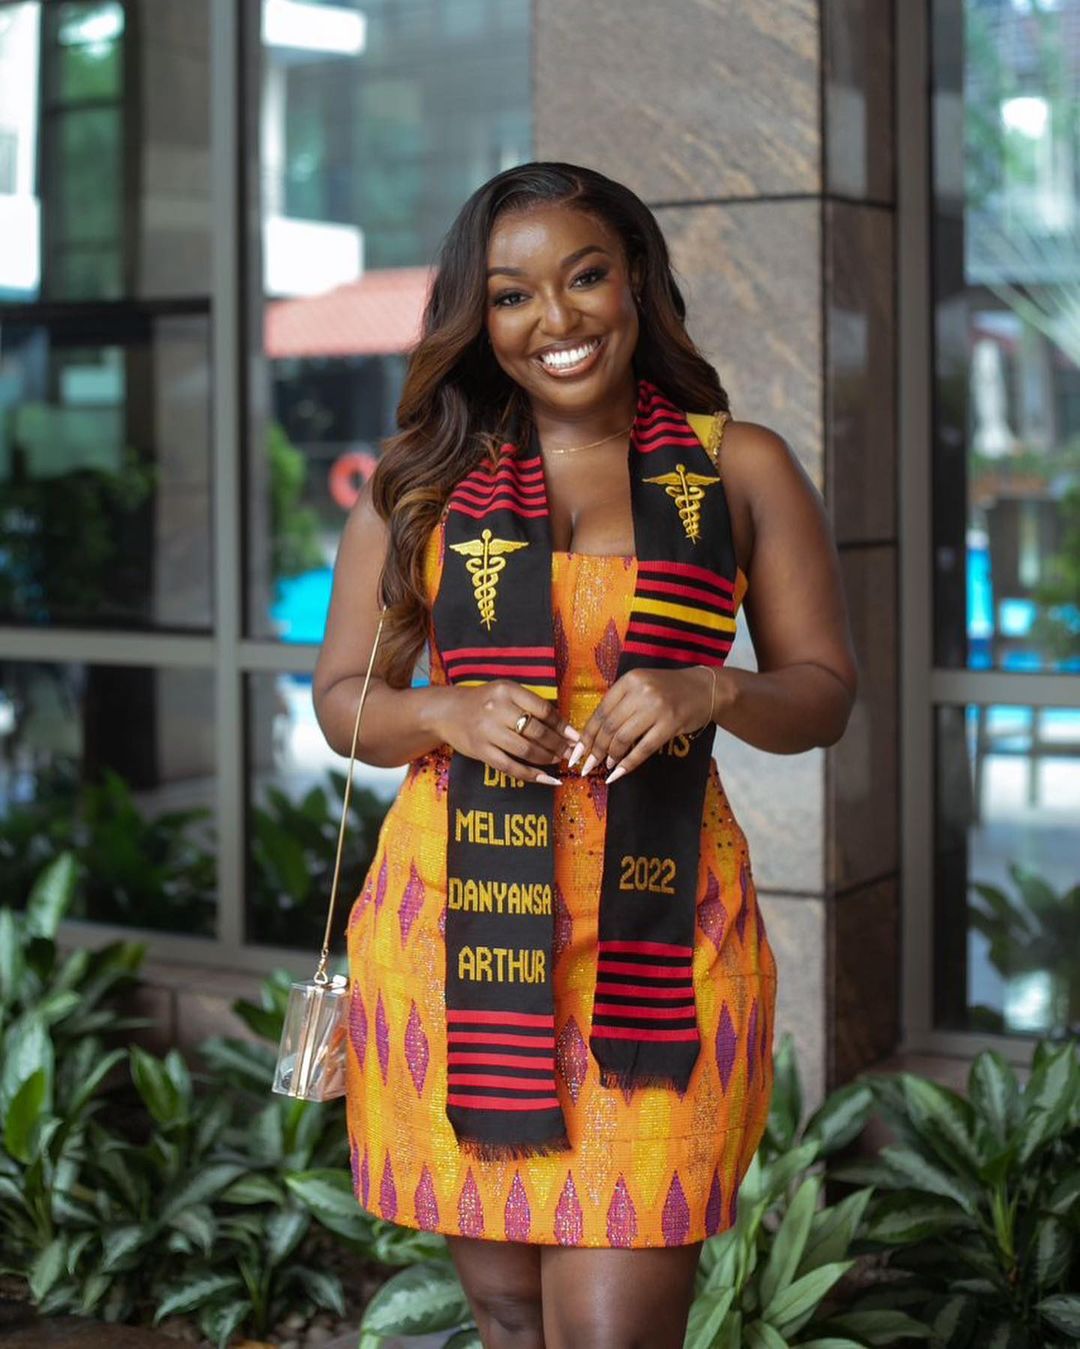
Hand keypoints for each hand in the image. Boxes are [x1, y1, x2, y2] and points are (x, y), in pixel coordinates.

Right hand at [436, 680, 579, 784]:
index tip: (574, 736)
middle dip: (558, 744)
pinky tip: (547, 779)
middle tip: (569, 752)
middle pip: (537, 731)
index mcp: (507, 690)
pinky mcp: (481, 751)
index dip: (562, 726)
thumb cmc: (484, 703)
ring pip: (526, 750)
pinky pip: (511, 767)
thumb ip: (532, 706)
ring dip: (547, 758)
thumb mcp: (506, 694)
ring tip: (557, 759)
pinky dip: (532, 775)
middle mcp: (497, 709)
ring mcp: (487, 732)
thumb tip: (566, 730)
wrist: (446, 712)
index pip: (543, 710)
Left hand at [569, 666, 713, 783]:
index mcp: (629, 681)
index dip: (587, 734)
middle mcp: (641, 692)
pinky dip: (629, 763)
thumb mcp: (642, 686)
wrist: (706, 689)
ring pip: (623, 738)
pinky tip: (619, 772)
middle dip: (595, 749)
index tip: (578, 751)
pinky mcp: (670, 724)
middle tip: (587, 765)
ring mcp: (656, 708)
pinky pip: (644, 748)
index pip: (601, 711)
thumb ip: (621, 703)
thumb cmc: (669, 689)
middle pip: (609, 726)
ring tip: (606, 766)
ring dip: (611, 756)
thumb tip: (595, 733)